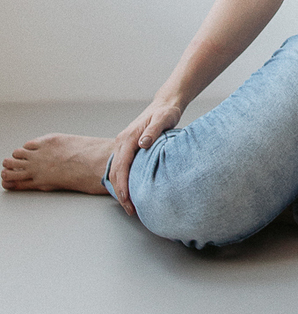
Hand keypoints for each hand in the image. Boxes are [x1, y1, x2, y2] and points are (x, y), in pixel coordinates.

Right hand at [107, 100, 181, 215]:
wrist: (165, 104)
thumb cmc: (165, 112)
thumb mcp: (163, 119)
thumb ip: (153, 131)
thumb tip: (142, 144)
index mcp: (127, 138)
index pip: (121, 165)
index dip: (123, 184)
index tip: (127, 199)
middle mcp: (122, 142)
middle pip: (115, 172)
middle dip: (120, 192)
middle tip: (130, 210)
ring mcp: (123, 146)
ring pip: (117, 172)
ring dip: (121, 189)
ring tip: (130, 206)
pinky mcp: (128, 149)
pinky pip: (122, 168)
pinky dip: (124, 182)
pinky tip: (132, 192)